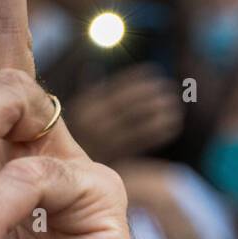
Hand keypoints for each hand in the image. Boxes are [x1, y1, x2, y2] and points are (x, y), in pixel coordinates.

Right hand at [67, 65, 183, 165]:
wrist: (62, 173)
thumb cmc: (69, 137)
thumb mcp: (73, 112)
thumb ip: (86, 90)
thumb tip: (91, 66)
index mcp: (85, 107)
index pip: (115, 86)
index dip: (137, 77)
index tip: (155, 71)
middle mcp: (93, 123)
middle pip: (128, 104)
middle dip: (151, 95)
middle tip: (171, 89)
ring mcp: (104, 141)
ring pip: (137, 123)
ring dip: (159, 114)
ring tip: (175, 107)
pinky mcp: (113, 159)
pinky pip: (140, 143)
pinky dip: (158, 133)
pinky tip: (172, 126)